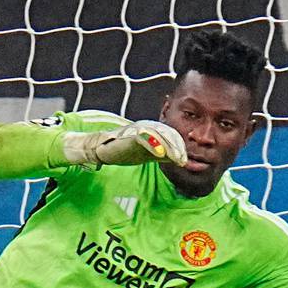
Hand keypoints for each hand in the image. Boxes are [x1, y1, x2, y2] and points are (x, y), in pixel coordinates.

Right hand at [61, 120, 188, 168]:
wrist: (103, 150)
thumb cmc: (125, 151)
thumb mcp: (148, 155)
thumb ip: (163, 155)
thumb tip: (180, 160)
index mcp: (153, 129)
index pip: (172, 135)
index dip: (180, 147)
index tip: (184, 161)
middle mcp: (148, 126)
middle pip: (168, 133)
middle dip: (178, 147)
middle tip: (182, 161)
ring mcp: (139, 129)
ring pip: (159, 134)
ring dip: (169, 147)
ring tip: (176, 159)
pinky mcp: (130, 134)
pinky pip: (145, 137)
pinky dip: (154, 145)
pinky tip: (161, 154)